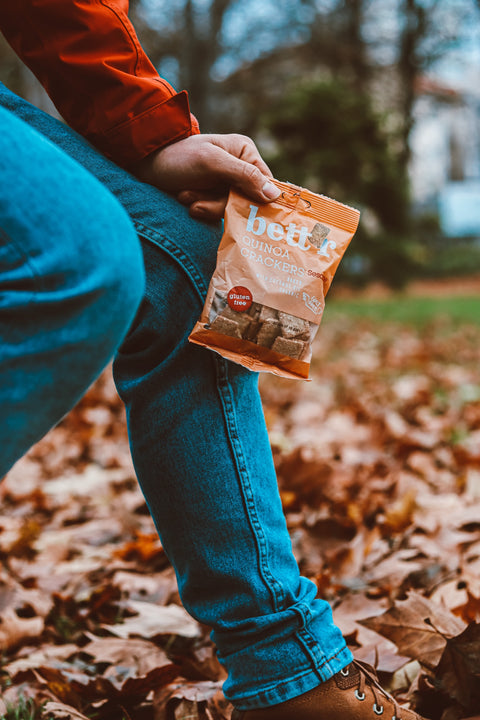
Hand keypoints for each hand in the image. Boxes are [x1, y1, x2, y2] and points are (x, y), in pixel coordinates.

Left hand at [132, 133, 280, 221]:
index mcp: (245, 153)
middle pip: (248, 201)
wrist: (146, 167)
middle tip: (198, 201)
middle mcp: (239, 169)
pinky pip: (217, 214)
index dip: (259, 200)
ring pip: (231, 210)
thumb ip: (243, 176)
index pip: (266, 183)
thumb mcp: (212, 163)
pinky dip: (201, 209)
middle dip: (220, 204)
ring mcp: (226, 185)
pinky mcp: (213, 198)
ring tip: (186, 195)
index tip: (245, 210)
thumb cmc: (178, 158)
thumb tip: (274, 195)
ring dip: (206, 206)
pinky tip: (186, 200)